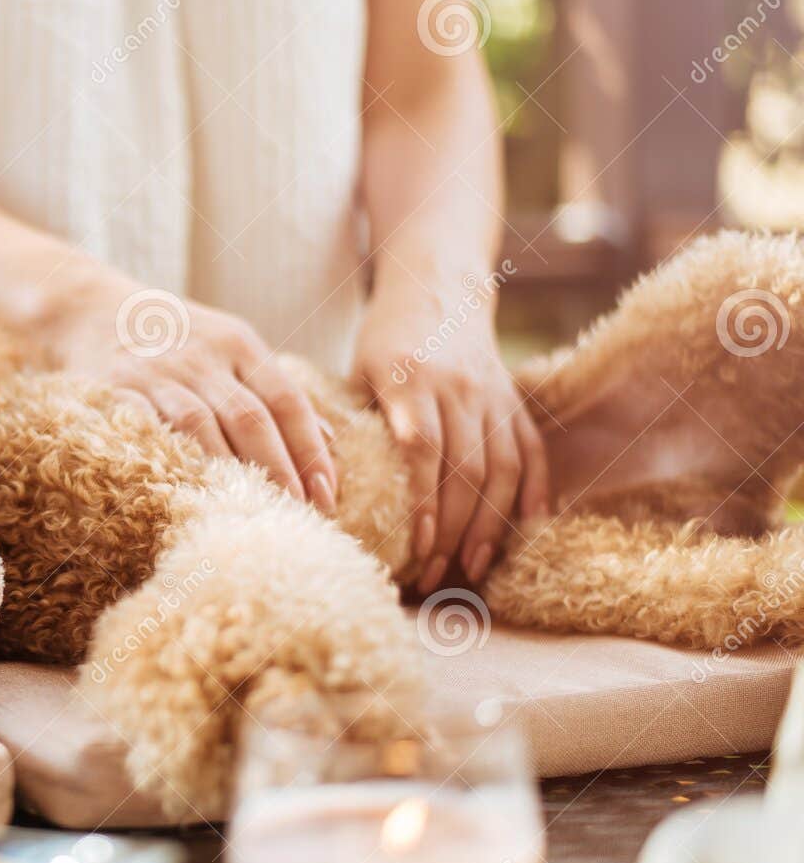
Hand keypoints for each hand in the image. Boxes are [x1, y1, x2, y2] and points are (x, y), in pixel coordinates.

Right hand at [52, 285, 338, 512]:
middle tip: (300, 515)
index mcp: (238, 344)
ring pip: (202, 426)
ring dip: (231, 473)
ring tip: (254, 512)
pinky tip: (192, 491)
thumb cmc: (175, 337)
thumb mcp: (231, 347)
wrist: (92, 308)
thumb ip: (276, 390)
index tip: (328, 493)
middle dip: (280, 470)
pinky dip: (173, 459)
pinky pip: (149, 429)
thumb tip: (330, 441)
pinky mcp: (116, 390)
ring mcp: (158, 373)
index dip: (310, 449)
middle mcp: (202, 356)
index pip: (286, 400)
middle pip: (251, 417)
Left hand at [354, 287, 549, 590]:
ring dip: (489, 524)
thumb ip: (352, 422)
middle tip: (434, 575)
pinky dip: (534, 492)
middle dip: (453, 531)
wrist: (436, 287)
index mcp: (411, 380)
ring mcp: (492, 395)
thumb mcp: (357, 371)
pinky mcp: (514, 400)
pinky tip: (527, 529)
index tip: (417, 547)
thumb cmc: (385, 339)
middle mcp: (458, 389)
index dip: (423, 502)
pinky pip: (531, 451)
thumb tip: (328, 488)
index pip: (422, 450)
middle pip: (466, 470)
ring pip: (502, 469)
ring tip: (472, 568)